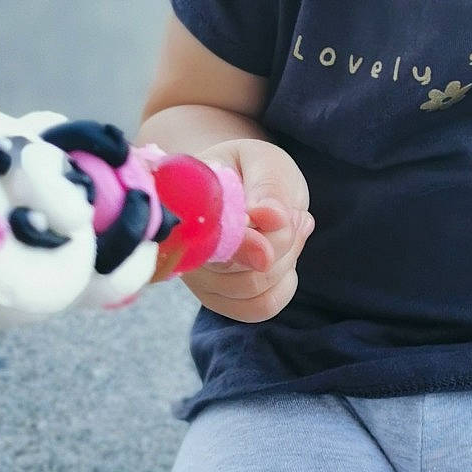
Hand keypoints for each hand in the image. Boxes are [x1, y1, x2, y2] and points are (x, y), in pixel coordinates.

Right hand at [180, 138, 313, 323]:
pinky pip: (259, 308)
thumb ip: (267, 191)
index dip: (244, 241)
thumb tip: (268, 218)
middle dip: (280, 241)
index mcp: (182, 204)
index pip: (206, 237)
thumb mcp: (265, 163)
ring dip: (286, 260)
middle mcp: (180, 247)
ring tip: (290, 226)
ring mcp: (196, 278)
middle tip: (291, 212)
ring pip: (253, 291)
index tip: (276, 219)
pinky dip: (283, 284)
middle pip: (238, 270)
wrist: (246, 182)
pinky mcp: (217, 298)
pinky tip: (286, 255)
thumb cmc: (253, 168)